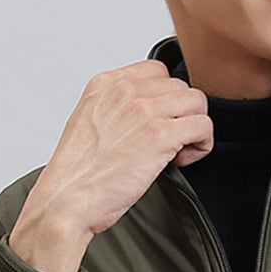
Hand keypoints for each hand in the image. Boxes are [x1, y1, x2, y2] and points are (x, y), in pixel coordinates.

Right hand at [9, 59, 212, 271]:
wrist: (67, 200)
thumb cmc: (76, 174)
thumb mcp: (87, 123)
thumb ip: (115, 109)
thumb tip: (145, 114)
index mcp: (106, 84)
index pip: (157, 71)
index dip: (166, 98)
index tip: (159, 121)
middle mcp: (126, 91)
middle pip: (180, 87)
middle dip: (181, 115)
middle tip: (170, 143)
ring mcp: (145, 110)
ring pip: (197, 102)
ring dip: (194, 127)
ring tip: (178, 151)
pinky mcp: (161, 135)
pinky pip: (203, 126)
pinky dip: (201, 144)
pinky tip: (182, 160)